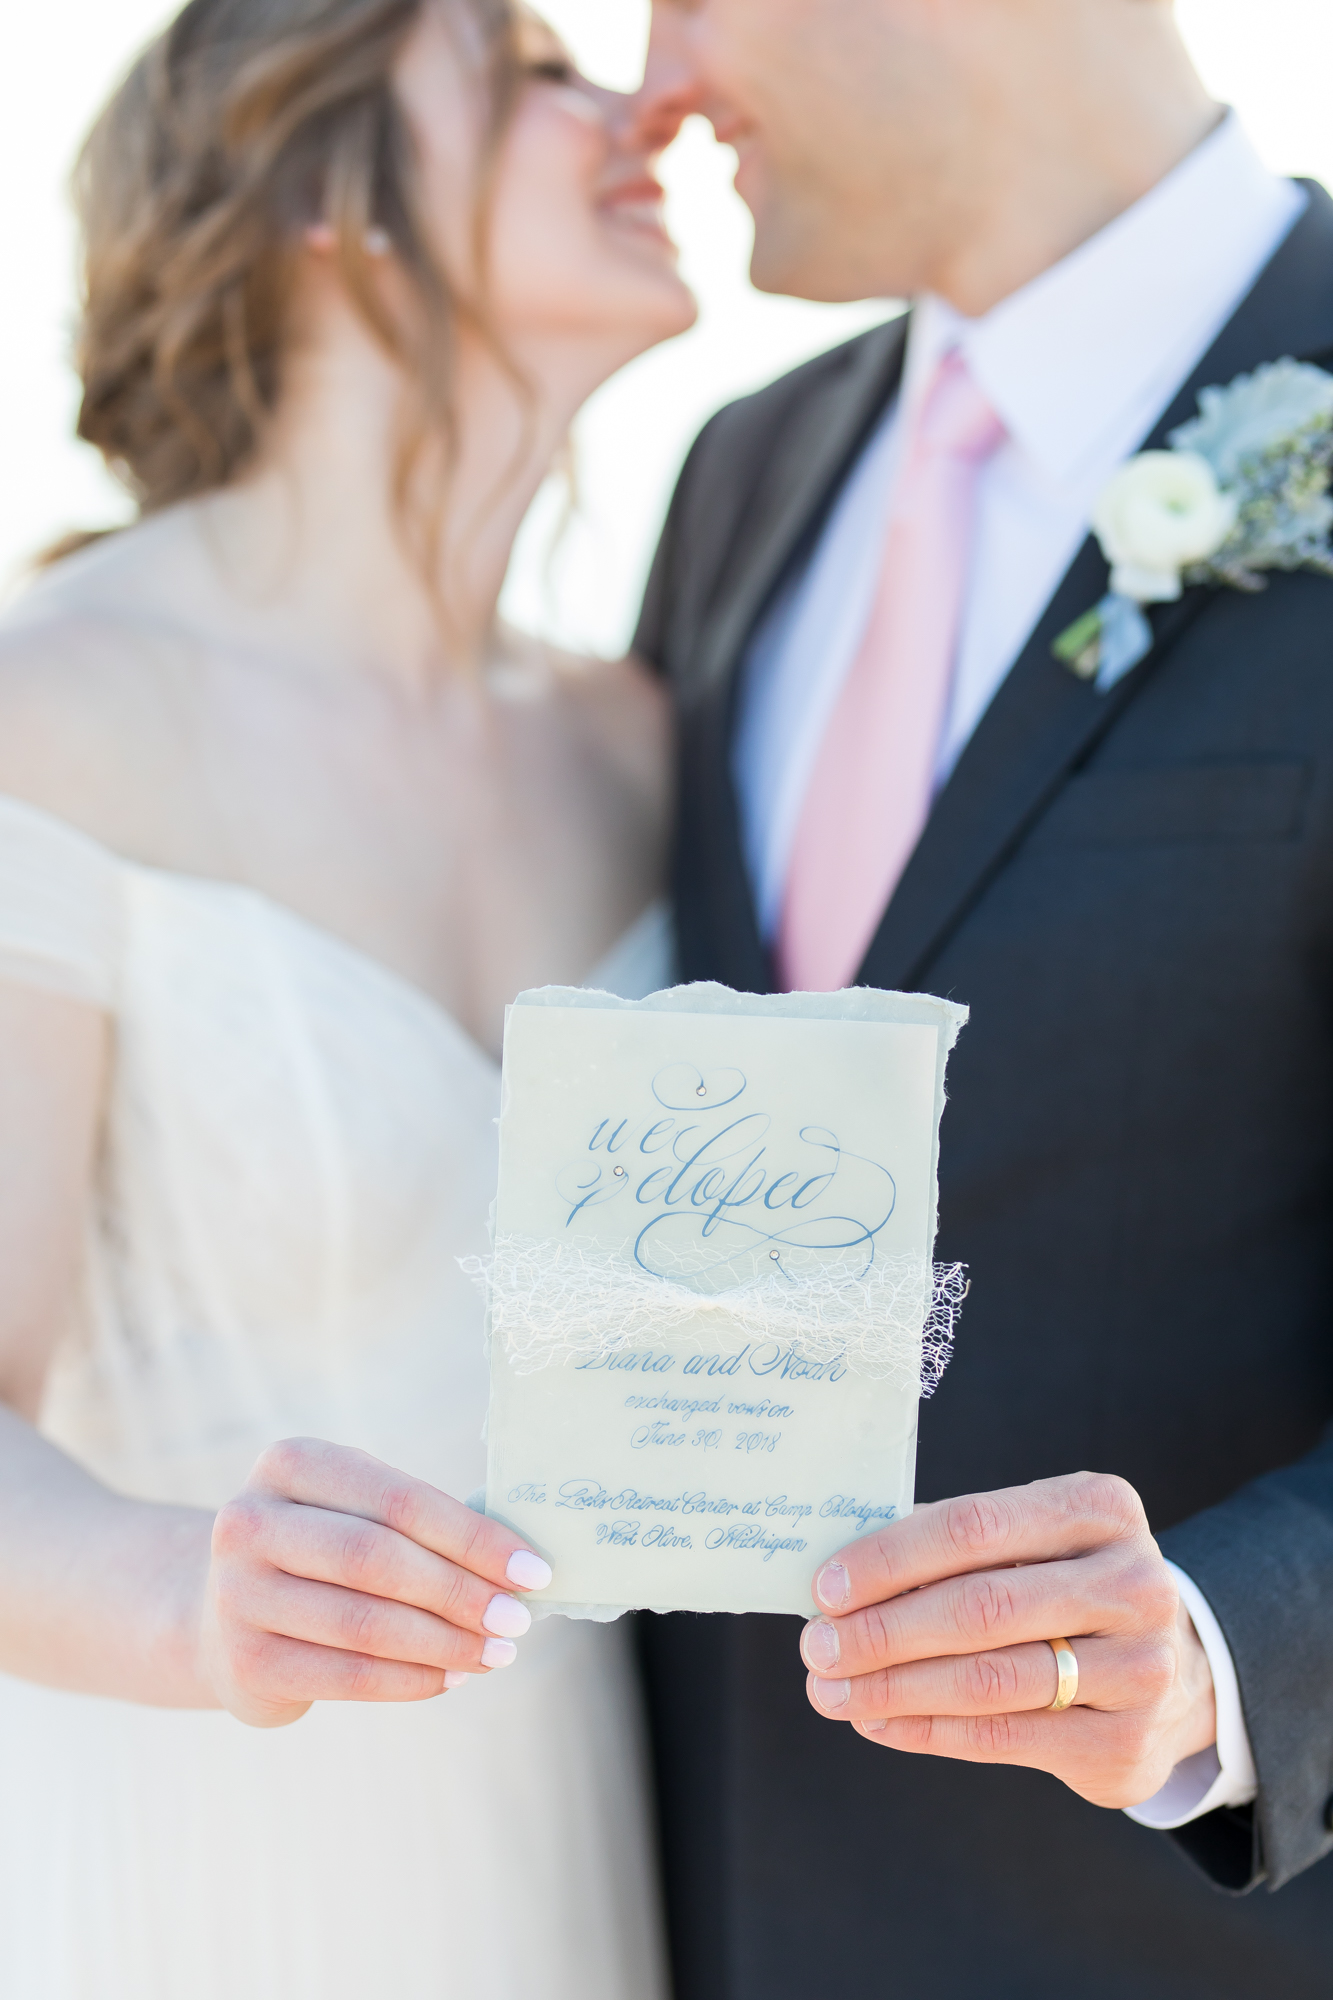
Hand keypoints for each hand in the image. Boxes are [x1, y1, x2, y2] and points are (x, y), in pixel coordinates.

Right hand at [198, 1439, 551, 1727]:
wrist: (221, 1614)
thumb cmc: (321, 1552)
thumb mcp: (355, 1512)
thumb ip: (421, 1527)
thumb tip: (520, 1571)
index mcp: (290, 1463)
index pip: (399, 1500)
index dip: (473, 1538)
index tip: (533, 1570)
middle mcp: (249, 1522)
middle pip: (378, 1560)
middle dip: (461, 1593)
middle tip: (518, 1621)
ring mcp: (236, 1594)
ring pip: (366, 1624)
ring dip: (445, 1644)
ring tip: (496, 1654)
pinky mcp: (243, 1662)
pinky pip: (349, 1677)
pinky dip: (412, 1681)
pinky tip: (451, 1677)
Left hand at [800, 1472, 1216, 1809]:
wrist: (1171, 1669)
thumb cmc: (1063, 1586)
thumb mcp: (1030, 1540)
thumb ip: (950, 1546)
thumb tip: (838, 1581)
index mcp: (1100, 1509)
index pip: (974, 1526)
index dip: (891, 1558)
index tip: (825, 1589)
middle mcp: (1134, 1583)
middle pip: (981, 1607)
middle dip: (883, 1631)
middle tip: (817, 1649)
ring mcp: (1141, 1668)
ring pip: (990, 1680)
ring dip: (894, 1689)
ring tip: (832, 1693)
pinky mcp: (1127, 1743)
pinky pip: (1005, 1738)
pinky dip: (929, 1731)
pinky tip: (880, 1723)